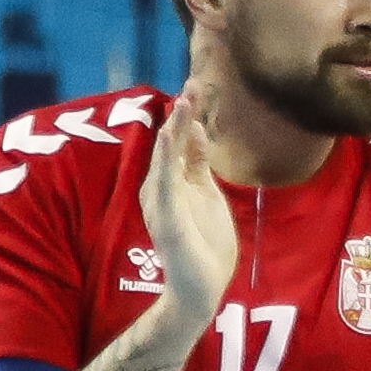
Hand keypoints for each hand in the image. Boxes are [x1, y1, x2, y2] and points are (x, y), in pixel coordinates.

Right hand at [137, 79, 237, 321]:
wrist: (201, 286)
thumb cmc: (204, 243)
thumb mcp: (207, 193)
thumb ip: (198, 162)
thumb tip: (195, 127)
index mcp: (175, 180)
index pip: (182, 140)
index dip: (190, 113)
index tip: (201, 86)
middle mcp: (163, 186)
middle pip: (173, 142)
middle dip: (183, 113)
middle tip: (195, 83)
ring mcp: (163, 201)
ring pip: (167, 158)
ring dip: (175, 129)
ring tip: (184, 102)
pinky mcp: (167, 218)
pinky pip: (166, 183)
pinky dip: (167, 159)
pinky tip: (171, 137)